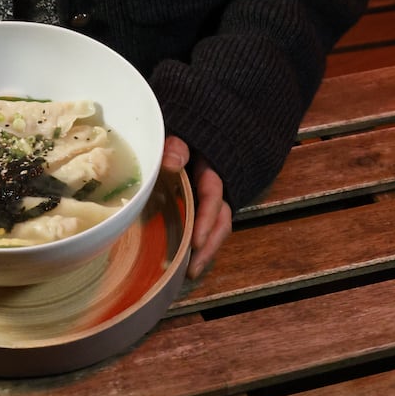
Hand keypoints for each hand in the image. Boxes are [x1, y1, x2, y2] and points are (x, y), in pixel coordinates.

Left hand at [162, 136, 231, 279]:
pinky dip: (199, 241)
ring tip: (192, 270)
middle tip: (193, 268)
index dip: (207, 219)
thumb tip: (173, 161)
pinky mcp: (198, 202)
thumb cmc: (180, 129)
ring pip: (216, 224)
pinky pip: (205, 222)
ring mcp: (206, 194)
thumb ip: (176, 144)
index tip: (197, 242)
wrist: (186, 124)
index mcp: (209, 166)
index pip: (213, 195)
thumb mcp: (178, 131)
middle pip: (221, 218)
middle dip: (210, 245)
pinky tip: (187, 257)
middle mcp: (212, 183)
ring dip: (207, 248)